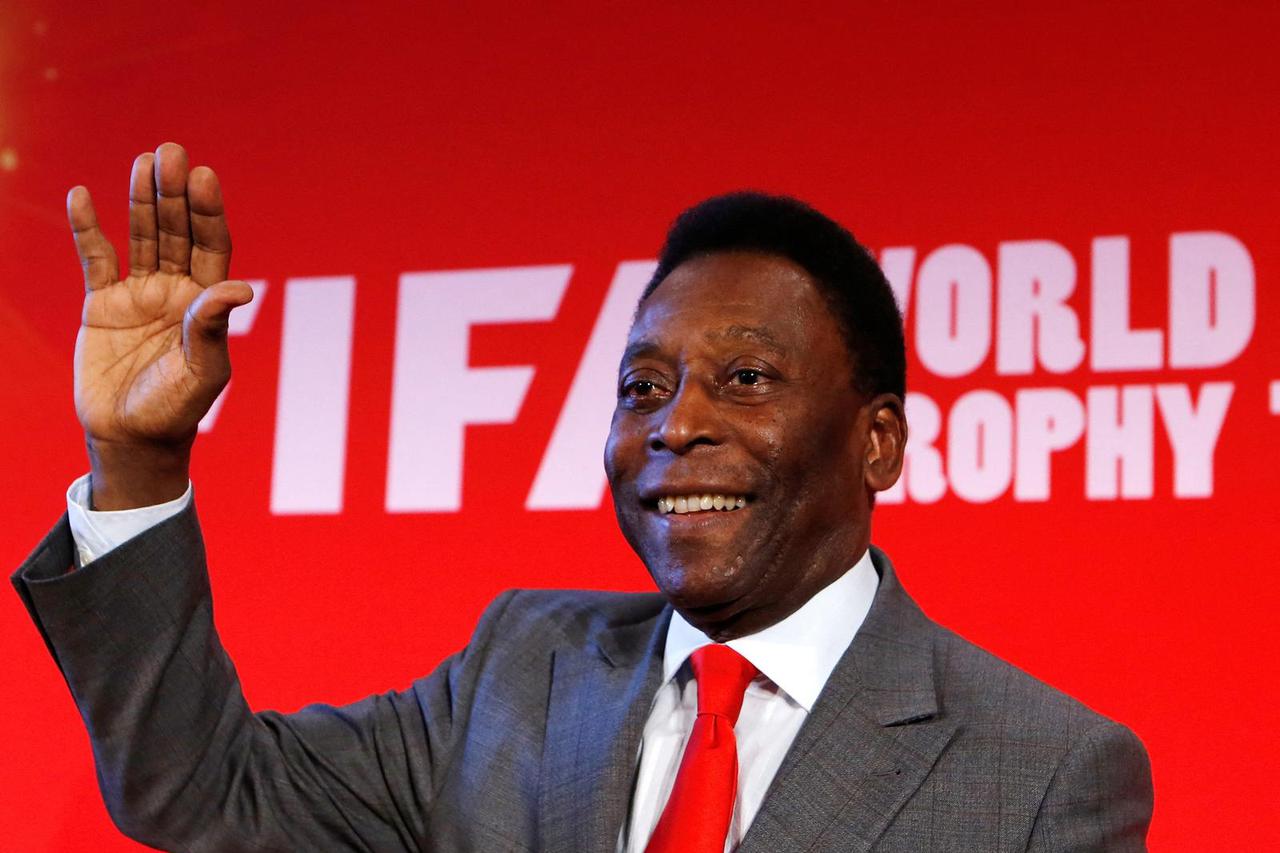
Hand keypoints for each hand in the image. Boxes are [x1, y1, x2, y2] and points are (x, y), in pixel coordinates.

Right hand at [71, 142, 252, 508]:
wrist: (130, 438)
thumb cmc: (176, 410)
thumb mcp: (202, 371)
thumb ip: (212, 328)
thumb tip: (240, 287)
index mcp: (207, 304)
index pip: (212, 247)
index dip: (208, 212)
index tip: (203, 176)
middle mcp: (176, 291)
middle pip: (178, 232)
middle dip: (174, 194)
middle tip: (171, 152)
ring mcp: (139, 294)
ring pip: (142, 236)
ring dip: (141, 200)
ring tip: (144, 160)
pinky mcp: (102, 304)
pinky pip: (95, 258)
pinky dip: (88, 228)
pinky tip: (84, 196)